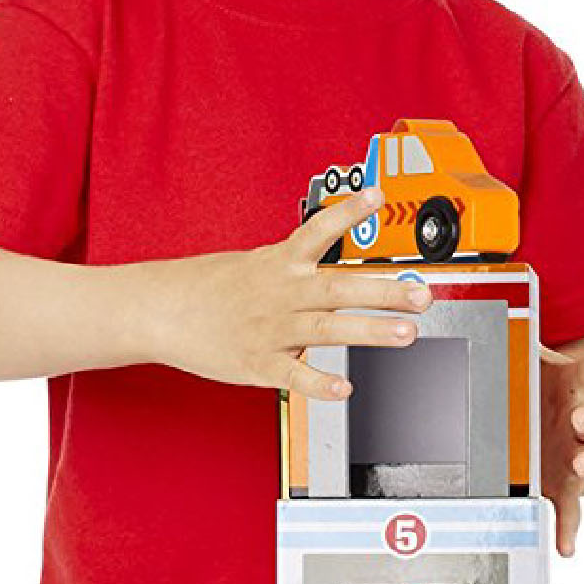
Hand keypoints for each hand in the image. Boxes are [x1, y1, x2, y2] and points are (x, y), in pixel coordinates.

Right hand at [140, 204, 435, 401]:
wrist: (161, 310)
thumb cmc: (212, 288)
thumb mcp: (257, 263)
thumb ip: (300, 267)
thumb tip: (339, 263)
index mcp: (281, 263)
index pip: (319, 230)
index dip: (348, 211)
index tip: (378, 194)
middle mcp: (281, 292)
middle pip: (339, 287)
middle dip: (385, 290)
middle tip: (421, 293)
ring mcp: (271, 328)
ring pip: (326, 329)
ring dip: (369, 331)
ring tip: (406, 333)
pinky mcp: (257, 362)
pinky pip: (294, 375)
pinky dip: (319, 383)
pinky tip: (345, 389)